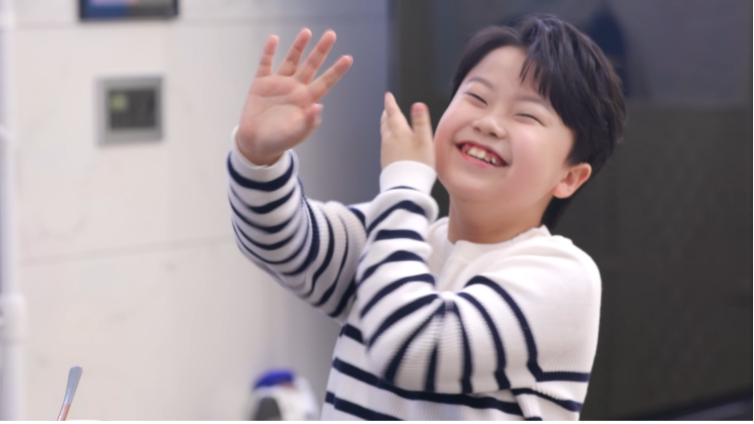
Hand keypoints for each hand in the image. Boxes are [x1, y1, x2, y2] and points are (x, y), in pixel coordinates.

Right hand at [237, 29, 352, 164]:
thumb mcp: (296, 134)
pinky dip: (269, 51)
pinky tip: (274, 39)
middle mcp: (295, 88)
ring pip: (291, 60)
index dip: (336, 71)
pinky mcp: (261, 83)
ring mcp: (279, 84)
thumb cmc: (279, 141)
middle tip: (332, 34)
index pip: (325, 82)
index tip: (348, 58)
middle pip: (311, 65)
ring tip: (307, 32)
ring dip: (298, 46)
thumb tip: (319, 106)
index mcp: (306, 100)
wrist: (256, 143)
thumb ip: (308, 122)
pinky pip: (265, 64)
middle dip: (321, 50)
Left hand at [380, 92, 433, 169]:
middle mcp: (389, 140)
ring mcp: (385, 151)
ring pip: (385, 134)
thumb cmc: (418, 163)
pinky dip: (389, 138)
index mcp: (398, 132)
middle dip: (387, 114)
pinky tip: (392, 143)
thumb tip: (417, 104)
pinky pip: (386, 145)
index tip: (388, 96)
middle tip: (387, 108)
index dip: (390, 103)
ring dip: (387, 126)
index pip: (393, 113)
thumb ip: (421, 122)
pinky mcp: (386, 162)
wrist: (406, 187)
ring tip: (390, 123)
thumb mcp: (424, 141)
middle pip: (386, 123)